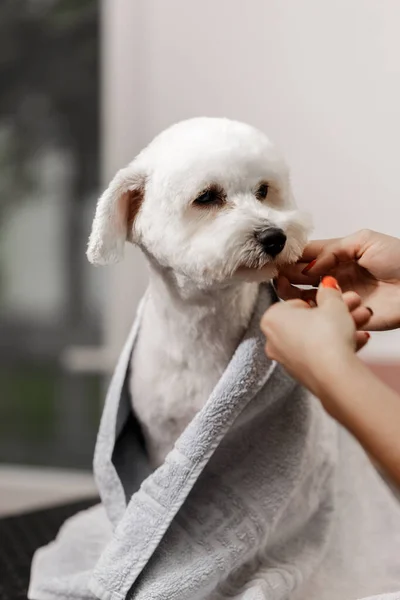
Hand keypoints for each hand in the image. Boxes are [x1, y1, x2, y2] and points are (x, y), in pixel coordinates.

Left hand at [260, 277, 371, 402]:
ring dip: (339, 330)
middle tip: (353, 308)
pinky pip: (319, 355)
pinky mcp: (301, 374)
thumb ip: (329, 292)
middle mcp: (273, 340)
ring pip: (316, 338)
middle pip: (308, 322)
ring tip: (361, 324)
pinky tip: (357, 341)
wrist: (334, 375)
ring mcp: (286, 360)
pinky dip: (336, 348)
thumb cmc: (327, 335)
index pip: (297, 303)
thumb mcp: (332, 304)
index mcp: (271, 318)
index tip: (335, 301)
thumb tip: (327, 285)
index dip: (320, 301)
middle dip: (333, 315)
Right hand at [277, 229, 399, 330]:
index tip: (276, 257)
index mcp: (338, 256)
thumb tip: (308, 266)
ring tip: (285, 286)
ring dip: (291, 292)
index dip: (291, 256)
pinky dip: (308, 310)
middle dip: (287, 273)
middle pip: (301, 276)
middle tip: (277, 272)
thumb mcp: (364, 240)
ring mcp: (337, 297)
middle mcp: (334, 276)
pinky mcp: (342, 317)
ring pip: (304, 297)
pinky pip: (319, 316)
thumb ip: (332, 250)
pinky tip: (302, 303)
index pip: (308, 255)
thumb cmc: (399, 259)